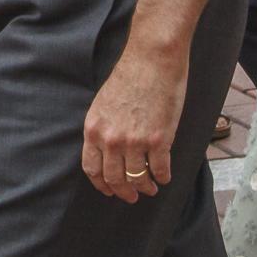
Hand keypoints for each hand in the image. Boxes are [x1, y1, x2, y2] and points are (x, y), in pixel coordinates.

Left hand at [82, 49, 183, 202]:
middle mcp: (111, 140)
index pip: (92, 168)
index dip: (101, 184)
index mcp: (93, 129)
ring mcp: (135, 142)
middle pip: (114, 178)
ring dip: (145, 187)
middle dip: (124, 192)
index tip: (109, 190)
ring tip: (150, 187)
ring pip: (138, 178)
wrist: (152, 60)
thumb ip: (104, 128)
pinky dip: (163, 177)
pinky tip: (164, 177)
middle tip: (132, 196)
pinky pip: (160, 169)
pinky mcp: (159, 140)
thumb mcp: (103, 104)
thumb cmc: (130, 76)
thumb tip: (109, 150)